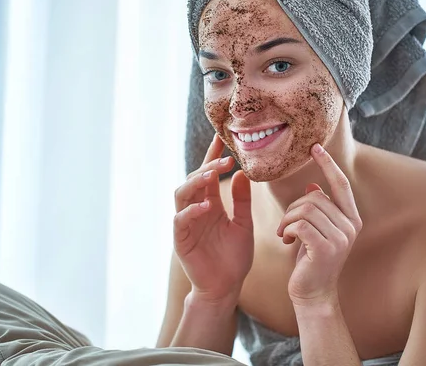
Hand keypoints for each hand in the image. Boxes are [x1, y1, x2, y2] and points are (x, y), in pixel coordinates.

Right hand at [174, 134, 253, 302]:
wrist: (226, 287)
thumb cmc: (234, 258)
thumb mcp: (244, 224)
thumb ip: (243, 201)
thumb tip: (241, 173)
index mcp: (211, 205)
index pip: (208, 175)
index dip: (213, 156)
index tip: (221, 138)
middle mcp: (196, 210)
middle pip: (194, 180)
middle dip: (208, 166)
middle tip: (225, 158)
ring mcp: (187, 224)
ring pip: (182, 195)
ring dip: (195, 183)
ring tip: (211, 176)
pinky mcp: (181, 240)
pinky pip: (181, 220)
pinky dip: (191, 211)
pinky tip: (206, 206)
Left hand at [277, 143, 361, 305]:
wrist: (313, 292)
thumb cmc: (311, 259)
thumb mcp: (315, 230)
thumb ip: (319, 209)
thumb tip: (314, 186)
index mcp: (351, 218)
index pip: (341, 184)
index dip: (328, 164)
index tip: (315, 147)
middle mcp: (351, 226)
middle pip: (314, 197)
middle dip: (292, 208)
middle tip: (286, 225)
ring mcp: (341, 238)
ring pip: (305, 209)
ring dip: (287, 219)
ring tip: (285, 233)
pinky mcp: (326, 248)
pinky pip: (300, 224)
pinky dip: (287, 229)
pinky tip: (285, 240)